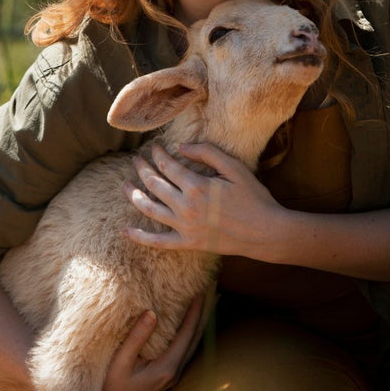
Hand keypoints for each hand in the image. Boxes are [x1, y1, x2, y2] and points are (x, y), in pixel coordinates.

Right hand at [102, 295, 205, 390]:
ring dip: (202, 320)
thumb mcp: (121, 363)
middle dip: (205, 311)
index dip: (196, 310)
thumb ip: (136, 338)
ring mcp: (174, 373)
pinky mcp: (169, 372)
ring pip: (194, 342)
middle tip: (214, 288)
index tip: (202, 290)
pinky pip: (187, 346)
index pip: (187, 333)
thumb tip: (152, 313)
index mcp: (167, 367)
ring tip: (210, 300)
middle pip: (196, 336)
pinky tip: (191, 322)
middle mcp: (176, 370)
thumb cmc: (114, 388)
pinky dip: (193, 329)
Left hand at [123, 143, 282, 257]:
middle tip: (136, 160)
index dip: (158, 154)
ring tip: (125, 185)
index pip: (167, 165)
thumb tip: (181, 147)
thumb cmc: (253, 197)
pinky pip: (158, 242)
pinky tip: (126, 230)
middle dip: (142, 169)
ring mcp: (184, 227)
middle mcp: (185, 207)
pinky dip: (140, 237)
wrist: (264, 232)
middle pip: (154, 184)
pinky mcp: (187, 244)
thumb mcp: (234, 168)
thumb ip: (207, 153)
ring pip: (150, 209)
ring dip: (134, 195)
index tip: (155, 146)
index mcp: (196, 186)